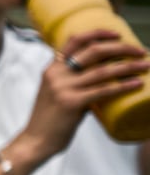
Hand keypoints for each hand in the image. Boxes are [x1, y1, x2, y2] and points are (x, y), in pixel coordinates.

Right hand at [18, 30, 148, 161]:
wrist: (35, 141)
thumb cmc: (49, 119)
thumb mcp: (55, 93)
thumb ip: (73, 83)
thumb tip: (101, 78)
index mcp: (52, 69)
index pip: (75, 41)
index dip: (98, 34)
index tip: (117, 34)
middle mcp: (56, 74)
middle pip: (94, 51)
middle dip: (122, 48)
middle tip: (140, 51)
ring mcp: (63, 88)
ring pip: (103, 71)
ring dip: (129, 66)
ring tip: (145, 65)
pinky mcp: (72, 103)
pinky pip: (103, 91)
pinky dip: (123, 86)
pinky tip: (136, 83)